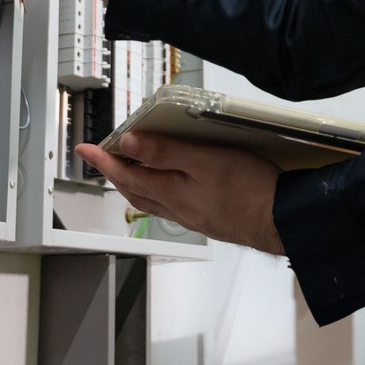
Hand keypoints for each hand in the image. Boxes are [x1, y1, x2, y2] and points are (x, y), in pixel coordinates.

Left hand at [77, 133, 284, 254]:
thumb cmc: (248, 188)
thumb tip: (128, 144)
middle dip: (114, 174)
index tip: (84, 149)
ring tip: (126, 170)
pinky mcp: (208, 218)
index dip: (103, 160)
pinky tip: (167, 188)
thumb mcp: (204, 161)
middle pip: (134, 191)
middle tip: (101, 158)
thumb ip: (165, 152)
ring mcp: (192, 216)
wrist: (280, 221)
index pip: (126, 174)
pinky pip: (170, 206)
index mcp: (171, 191)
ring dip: (134, 184)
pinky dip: (158, 193)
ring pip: (151, 200)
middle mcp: (176, 207)